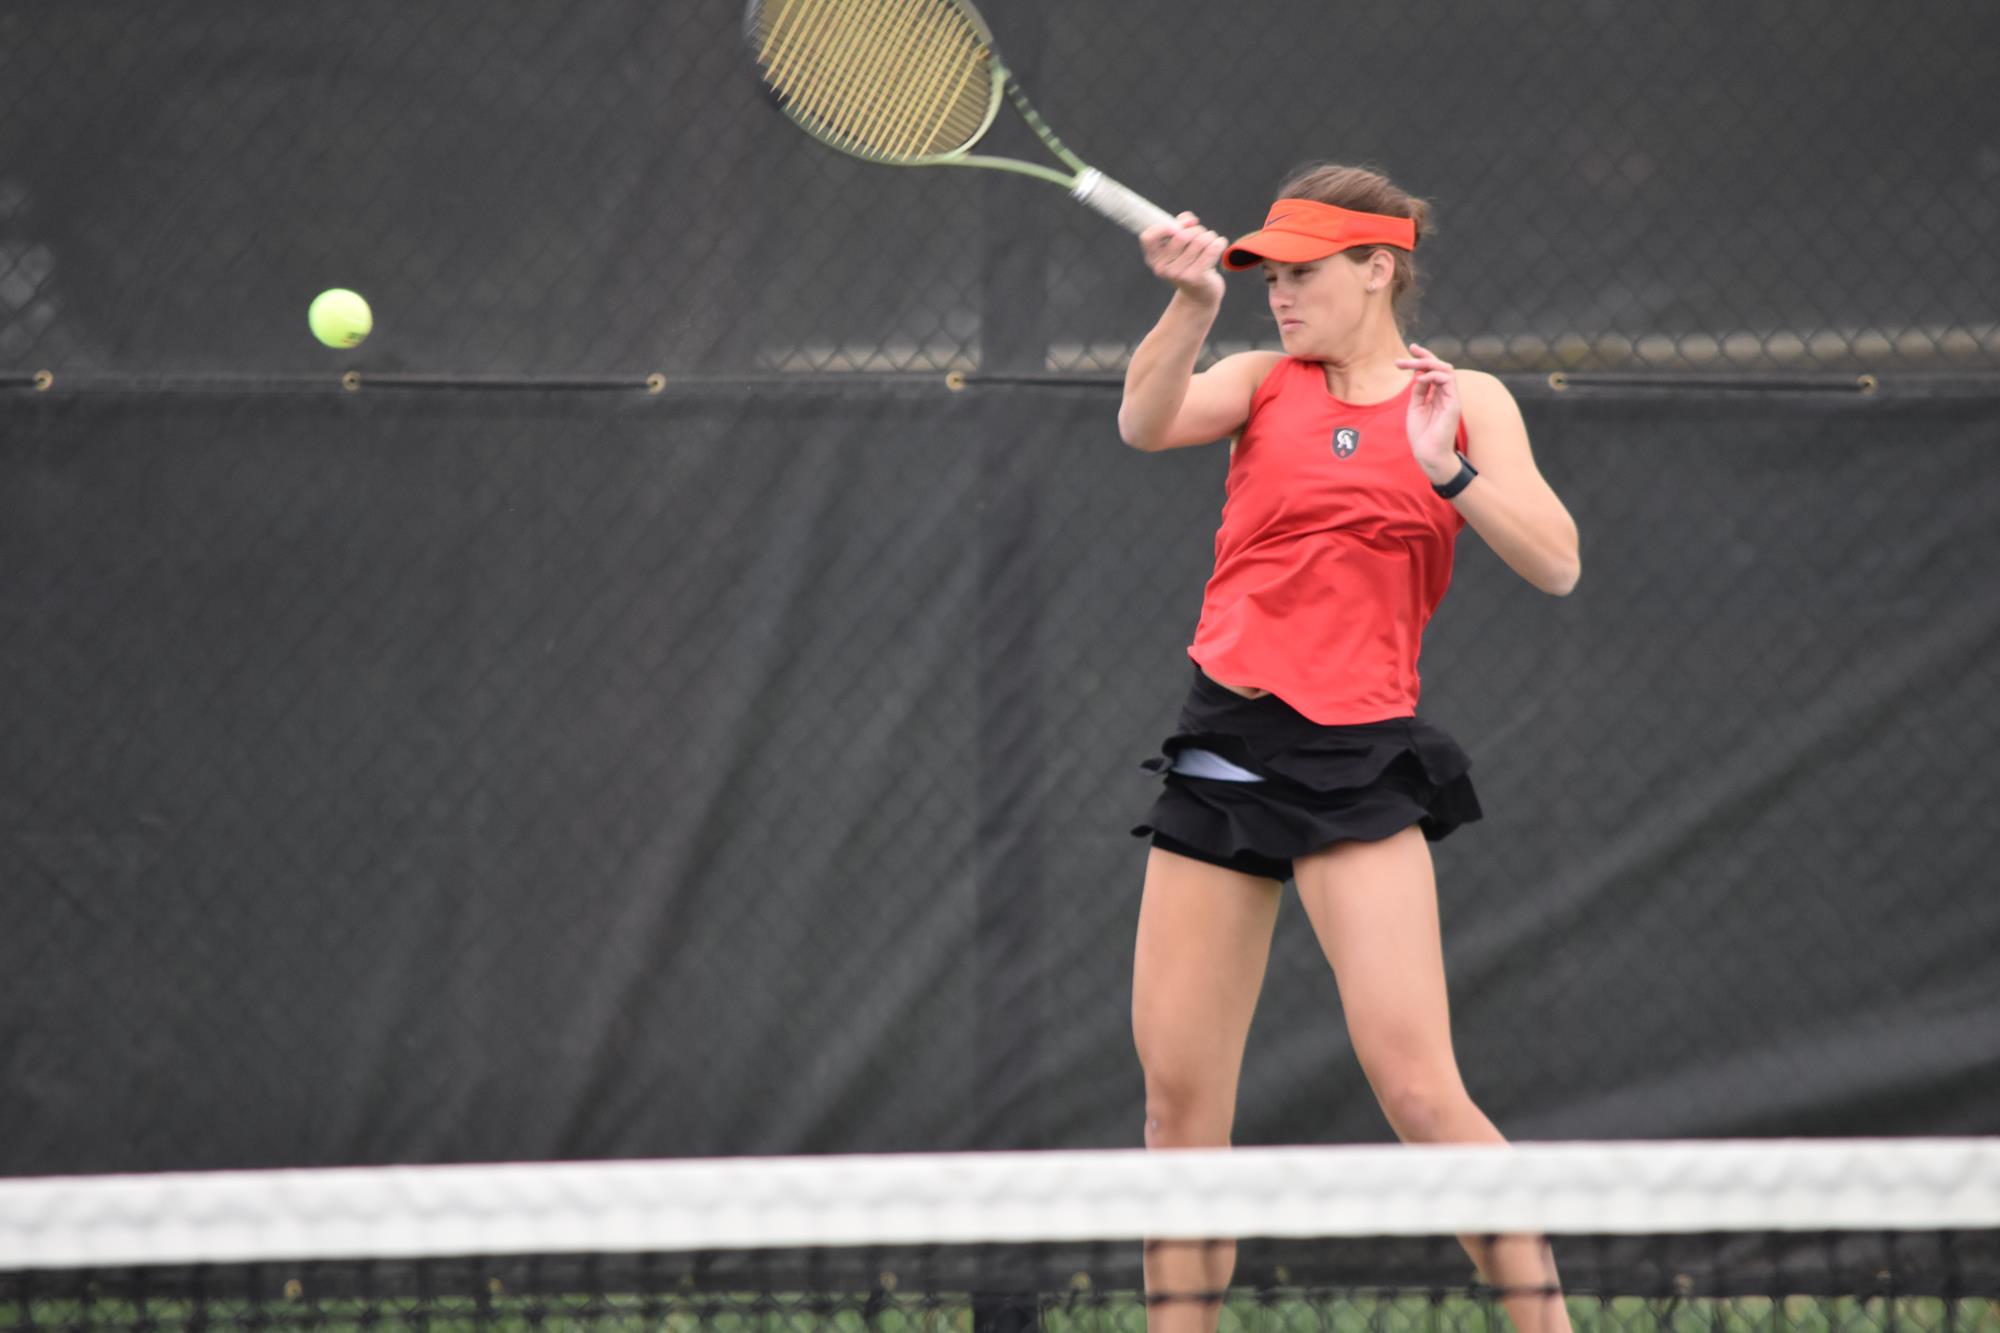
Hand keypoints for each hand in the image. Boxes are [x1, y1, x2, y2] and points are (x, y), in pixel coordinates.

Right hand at [1138, 212, 1225, 304]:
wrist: (1199, 295)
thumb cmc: (1189, 263)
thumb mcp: (1180, 245)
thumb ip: (1181, 226)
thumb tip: (1189, 220)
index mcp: (1153, 258)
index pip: (1148, 237)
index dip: (1164, 227)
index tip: (1179, 227)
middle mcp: (1162, 268)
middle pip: (1181, 235)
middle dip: (1196, 230)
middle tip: (1202, 235)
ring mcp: (1177, 274)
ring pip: (1199, 241)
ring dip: (1209, 236)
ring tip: (1211, 241)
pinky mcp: (1195, 277)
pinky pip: (1211, 249)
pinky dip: (1219, 243)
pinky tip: (1220, 244)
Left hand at [1396, 343, 1462, 482]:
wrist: (1428, 454)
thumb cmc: (1421, 434)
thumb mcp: (1415, 407)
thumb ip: (1419, 391)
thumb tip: (1418, 374)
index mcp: (1437, 394)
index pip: (1433, 370)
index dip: (1423, 358)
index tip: (1410, 350)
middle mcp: (1447, 394)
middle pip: (1440, 366)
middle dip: (1423, 357)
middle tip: (1407, 353)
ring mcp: (1452, 398)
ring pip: (1446, 369)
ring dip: (1427, 363)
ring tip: (1409, 365)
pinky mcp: (1454, 404)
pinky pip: (1448, 381)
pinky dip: (1433, 376)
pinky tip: (1419, 380)